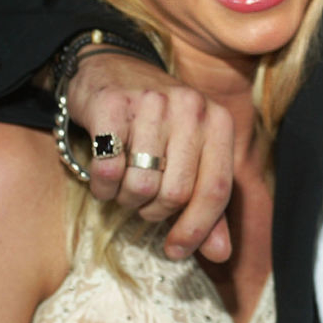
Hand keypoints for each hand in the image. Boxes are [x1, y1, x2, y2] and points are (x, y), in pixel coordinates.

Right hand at [66, 53, 233, 262]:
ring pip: (140, 186)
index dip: (197, 229)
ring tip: (124, 183)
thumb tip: (221, 254)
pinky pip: (107, 170)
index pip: (217, 190)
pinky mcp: (112, 104)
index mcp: (218, 121)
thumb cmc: (158, 122)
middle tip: (143, 200)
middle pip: (176, 194)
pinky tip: (103, 175)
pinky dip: (101, 186)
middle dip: (154, 211)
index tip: (176, 250)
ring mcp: (152, 102)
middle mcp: (191, 107)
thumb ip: (206, 204)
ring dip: (125, 199)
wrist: (113, 68)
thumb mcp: (191, 155)